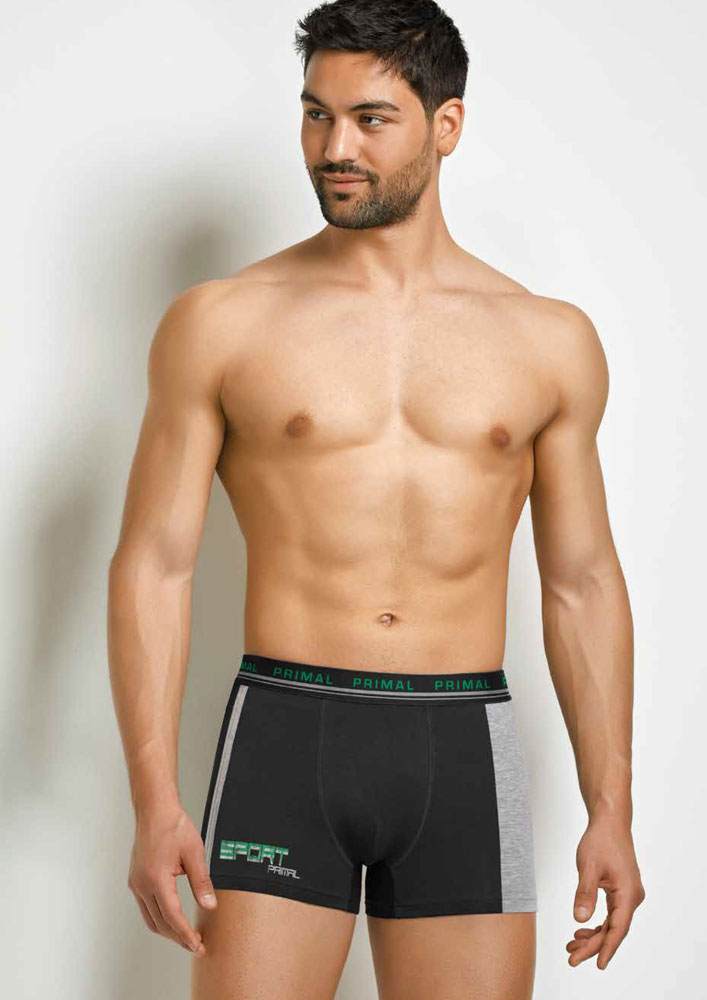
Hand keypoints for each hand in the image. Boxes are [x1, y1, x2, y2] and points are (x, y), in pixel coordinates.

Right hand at [127, 802, 217, 954]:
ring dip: (167, 931)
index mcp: (156, 878)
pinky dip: (159, 918)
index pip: (172, 916)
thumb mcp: (194, 852)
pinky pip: (145, 908)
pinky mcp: (135, 880)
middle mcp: (142, 884)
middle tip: (196, 945)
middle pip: (159, 923)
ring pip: (150, 919)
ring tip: (186, 936)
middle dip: (178, 938)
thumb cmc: (173, 826)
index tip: (197, 945)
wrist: (155, 810)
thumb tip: (209, 905)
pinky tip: (172, 919)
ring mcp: (136, 883)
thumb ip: (201, 882)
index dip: (185, 934)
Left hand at [567, 813, 644, 968]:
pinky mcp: (621, 891)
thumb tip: (580, 919)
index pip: (618, 928)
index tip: (598, 965)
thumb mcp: (589, 867)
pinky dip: (597, 924)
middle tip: (572, 957)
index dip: (606, 948)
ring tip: (572, 946)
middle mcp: (632, 897)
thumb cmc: (601, 840)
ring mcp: (628, 894)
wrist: (610, 822)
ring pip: (612, 923)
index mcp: (628, 893)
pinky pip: (611, 914)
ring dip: (593, 936)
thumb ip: (585, 894)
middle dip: (593, 945)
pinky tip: (582, 930)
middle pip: (613, 929)